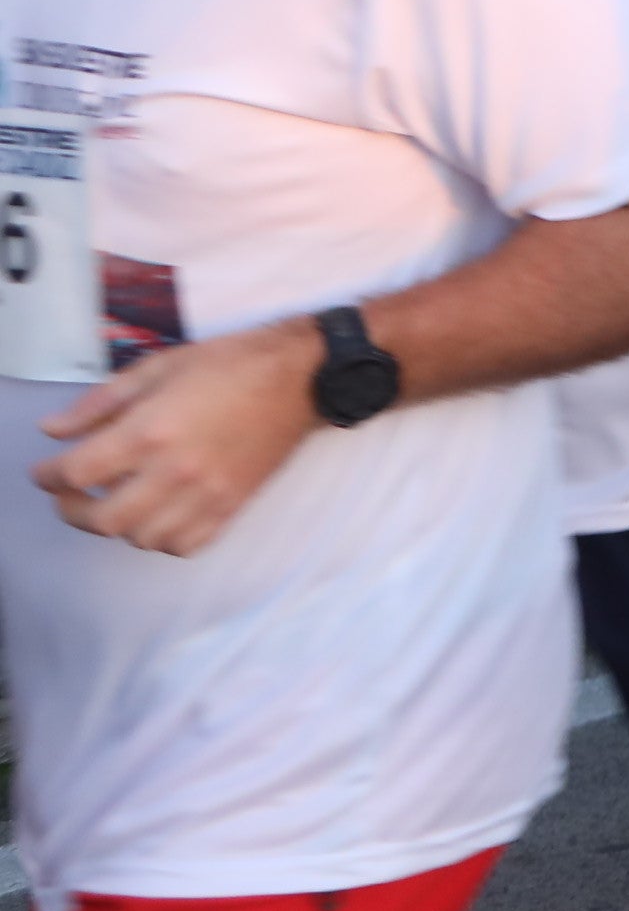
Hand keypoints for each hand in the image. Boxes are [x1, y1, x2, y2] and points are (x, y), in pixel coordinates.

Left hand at [34, 322, 323, 554]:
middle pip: (102, 519)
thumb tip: (53, 430)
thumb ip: (101, 402)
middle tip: (70, 495)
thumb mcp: (159, 367)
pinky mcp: (231, 506)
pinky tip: (157, 516)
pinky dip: (161, 540)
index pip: (77, 472)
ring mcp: (206, 494)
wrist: (301, 378)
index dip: (48, 475)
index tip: (44, 471)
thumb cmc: (230, 364)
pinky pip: (184, 545)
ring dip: (117, 526)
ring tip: (115, 503)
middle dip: (72, 510)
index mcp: (151, 430)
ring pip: (141, 538)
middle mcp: (175, 470)